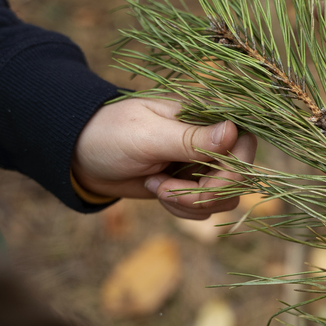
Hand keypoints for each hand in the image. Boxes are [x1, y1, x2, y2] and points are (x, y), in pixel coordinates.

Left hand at [72, 97, 256, 219]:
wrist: (80, 155)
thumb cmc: (110, 134)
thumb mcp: (148, 136)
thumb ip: (192, 139)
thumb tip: (234, 131)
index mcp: (206, 116)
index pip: (245, 144)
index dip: (232, 171)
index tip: (200, 182)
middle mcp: (211, 139)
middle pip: (240, 178)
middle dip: (204, 194)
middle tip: (164, 189)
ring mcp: (203, 164)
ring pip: (225, 198)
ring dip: (191, 204)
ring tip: (156, 186)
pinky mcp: (192, 184)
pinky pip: (207, 208)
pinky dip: (183, 209)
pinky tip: (156, 190)